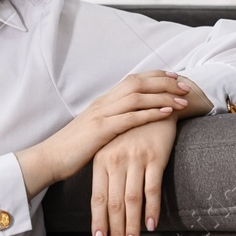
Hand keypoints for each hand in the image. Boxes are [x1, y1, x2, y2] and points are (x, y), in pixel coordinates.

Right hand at [16, 70, 189, 196]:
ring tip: (182, 100)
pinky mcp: (101, 129)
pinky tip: (166, 113)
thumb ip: (109, 122)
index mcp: (103, 102)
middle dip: (165, 82)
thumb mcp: (93, 131)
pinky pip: (130, 117)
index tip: (175, 77)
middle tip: (186, 85)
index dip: (156, 76)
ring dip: (163, 96)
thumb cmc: (72, 149)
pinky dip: (151, 112)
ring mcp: (101, 114)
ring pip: (138, 96)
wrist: (49, 158)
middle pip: (139, 82)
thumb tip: (126, 122)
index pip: (133, 80)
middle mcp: (103, 102)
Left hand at [92, 111, 177, 235]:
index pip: (97, 198)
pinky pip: (152, 188)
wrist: (157, 106)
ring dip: (132, 226)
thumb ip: (108, 176)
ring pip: (131, 200)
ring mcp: (134, 159)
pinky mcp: (154, 157)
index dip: (99, 221)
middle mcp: (115, 160)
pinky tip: (150, 225)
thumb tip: (106, 206)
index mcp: (101, 161)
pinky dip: (151, 208)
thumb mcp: (114, 150)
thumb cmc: (133, 133)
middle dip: (115, 231)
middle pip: (114, 203)